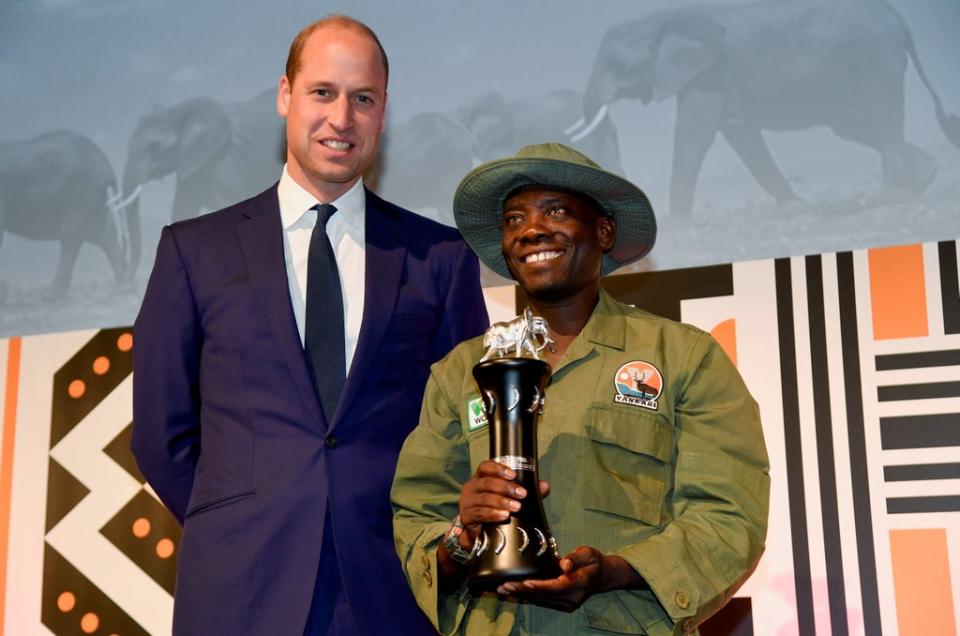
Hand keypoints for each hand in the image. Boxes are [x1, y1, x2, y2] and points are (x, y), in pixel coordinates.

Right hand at [457, 460, 548, 546]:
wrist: (480, 534)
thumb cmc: (495, 510)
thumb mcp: (510, 498)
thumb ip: (527, 491)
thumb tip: (544, 486)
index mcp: (480, 478)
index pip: (485, 467)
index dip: (498, 469)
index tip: (513, 475)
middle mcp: (471, 487)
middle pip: (487, 483)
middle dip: (506, 488)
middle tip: (522, 494)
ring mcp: (466, 502)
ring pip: (484, 499)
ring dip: (502, 502)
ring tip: (516, 507)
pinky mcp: (466, 516)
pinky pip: (480, 513)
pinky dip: (493, 514)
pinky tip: (504, 516)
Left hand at [495, 546, 641, 611]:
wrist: (603, 576)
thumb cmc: (594, 561)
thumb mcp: (588, 553)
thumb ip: (575, 558)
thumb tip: (564, 564)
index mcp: (579, 582)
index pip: (557, 586)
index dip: (540, 585)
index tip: (525, 582)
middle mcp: (572, 596)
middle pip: (544, 595)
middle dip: (523, 590)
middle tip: (505, 586)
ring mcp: (567, 602)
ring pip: (541, 599)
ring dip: (522, 594)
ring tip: (504, 589)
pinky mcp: (562, 603)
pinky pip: (543, 599)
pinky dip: (528, 595)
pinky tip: (514, 591)